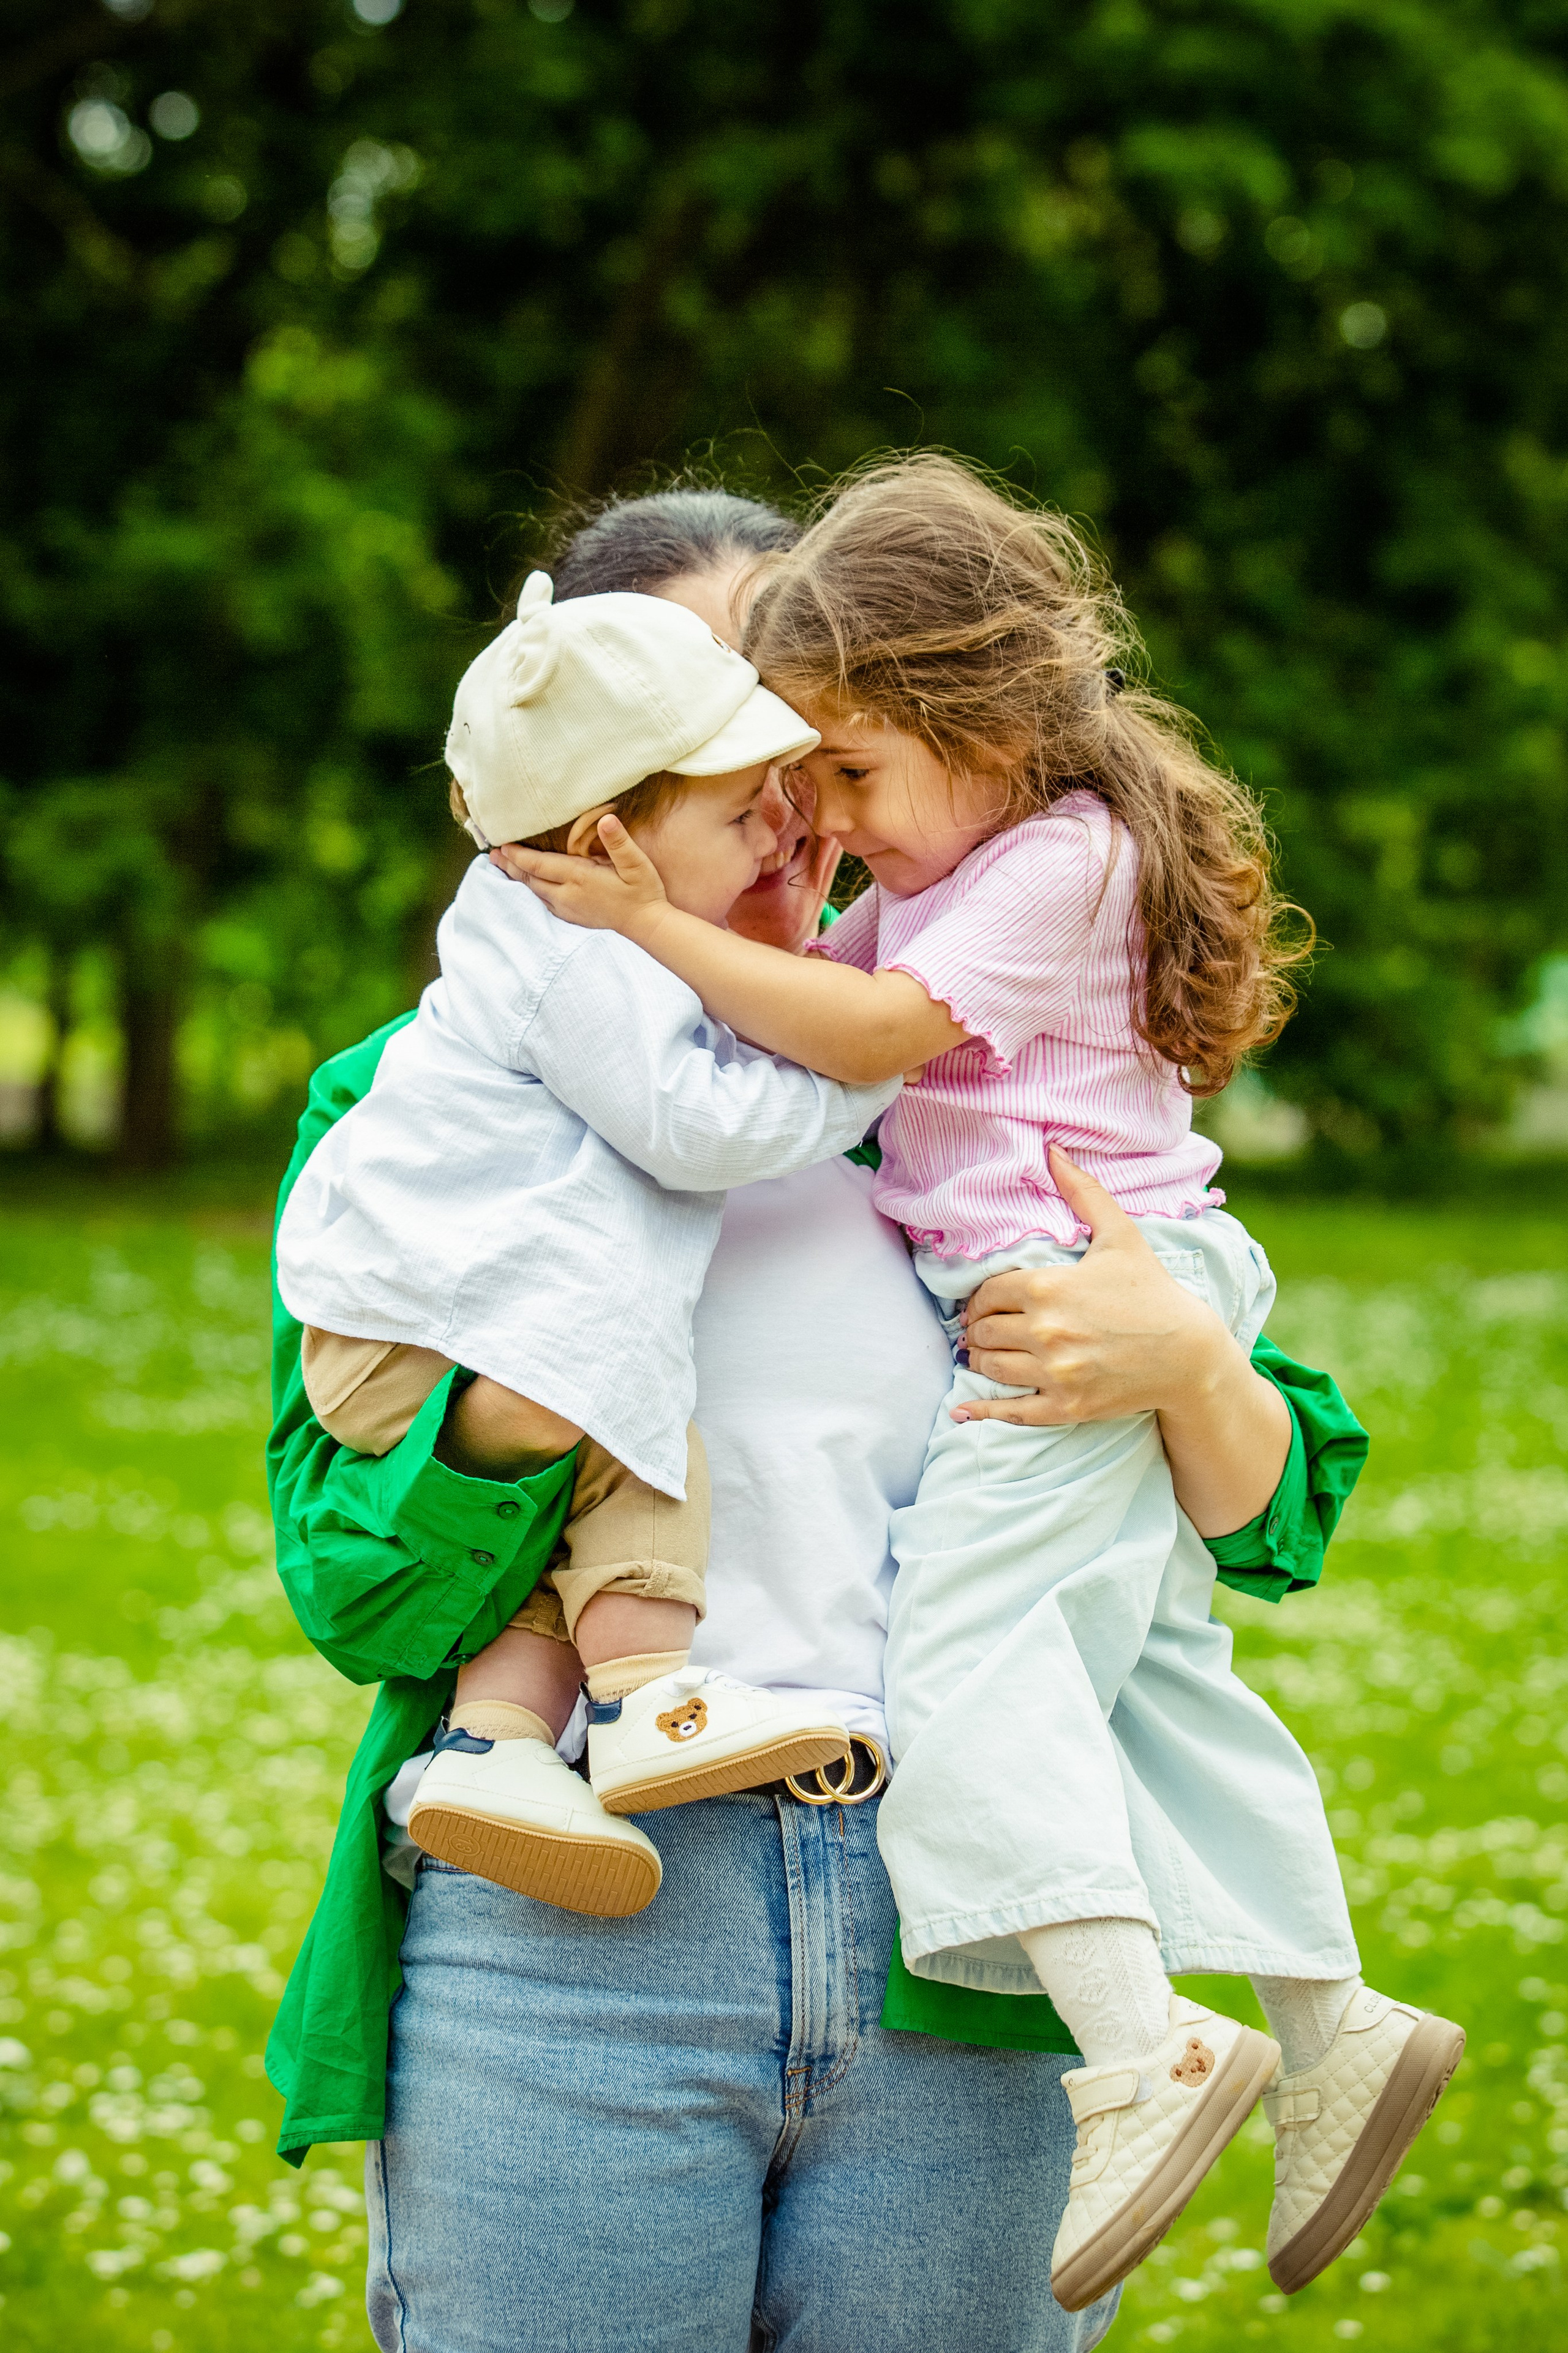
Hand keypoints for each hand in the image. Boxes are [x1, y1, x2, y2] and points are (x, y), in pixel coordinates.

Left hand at [490, 816, 668, 937]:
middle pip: (531, 879)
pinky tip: (529, 885)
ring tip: (503, 866)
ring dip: (518, 878)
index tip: (502, 845)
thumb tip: (606, 820)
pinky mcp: (572, 916)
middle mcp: (568, 895)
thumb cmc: (643, 891)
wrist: (647, 925)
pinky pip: (544, 902)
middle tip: (491, 855)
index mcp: (579, 877)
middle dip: (510, 866)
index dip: (519, 855)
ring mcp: (568, 908)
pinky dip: (532, 890)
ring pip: (535, 891)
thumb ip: (619, 842)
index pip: (540, 865)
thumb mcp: (636, 863)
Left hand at [952, 1147, 1234, 1426]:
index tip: (986, 1303)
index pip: (987, 1293)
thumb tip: (1053, 1150)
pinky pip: (1010, 1411)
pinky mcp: (1066, 1406)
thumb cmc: (1152, 1291)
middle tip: (985, 1328)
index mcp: (1049, 1287)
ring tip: (985, 1354)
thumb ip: (1083, 1192)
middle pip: (983, 1330)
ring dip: (981, 1359)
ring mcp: (1055, 1372)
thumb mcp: (1120, 1236)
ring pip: (989, 1366)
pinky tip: (964, 1411)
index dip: (981, 1298)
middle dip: (979, 1328)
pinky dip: (983, 1411)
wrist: (1189, 1353)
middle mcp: (1045, 1331)